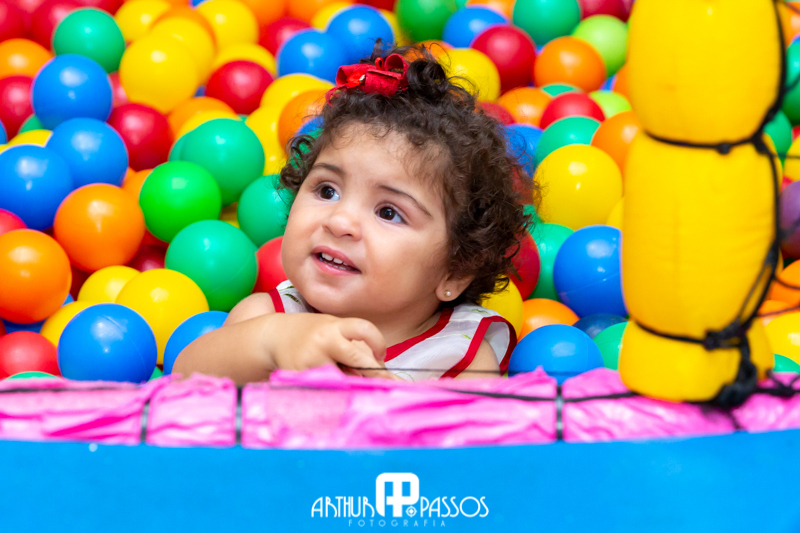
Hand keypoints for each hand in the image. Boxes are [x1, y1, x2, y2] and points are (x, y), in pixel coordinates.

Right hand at [265, 313, 400, 380]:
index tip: (381, 354)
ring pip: (344, 379)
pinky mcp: (300, 377)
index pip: (364, 329)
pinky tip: (333, 391)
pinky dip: (334, 392)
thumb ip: (354, 347)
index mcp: (334, 326)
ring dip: (353, 384)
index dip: (378, 342)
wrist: (273, 336)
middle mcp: (323, 340)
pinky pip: (326, 389)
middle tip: (386, 383)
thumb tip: (385, 374)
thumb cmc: (311, 334)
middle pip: (358, 359)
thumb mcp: (332, 329)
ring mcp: (311, 360)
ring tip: (351, 384)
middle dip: (375, 373)